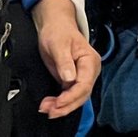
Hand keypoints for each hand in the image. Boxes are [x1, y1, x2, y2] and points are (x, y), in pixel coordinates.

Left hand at [30, 0, 98, 118]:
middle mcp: (89, 71)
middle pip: (81, 95)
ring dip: (62, 106)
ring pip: (75, 97)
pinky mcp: (72, 80)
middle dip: (66, 105)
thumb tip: (69, 78)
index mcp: (90, 61)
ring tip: (47, 109)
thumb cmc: (58, 31)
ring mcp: (81, 77)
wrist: (54, 26)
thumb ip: (64, 61)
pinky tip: (49, 105)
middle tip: (51, 111)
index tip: (59, 102)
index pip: (84, 84)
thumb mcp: (58, 43)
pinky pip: (68, 94)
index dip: (72, 96)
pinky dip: (59, 102)